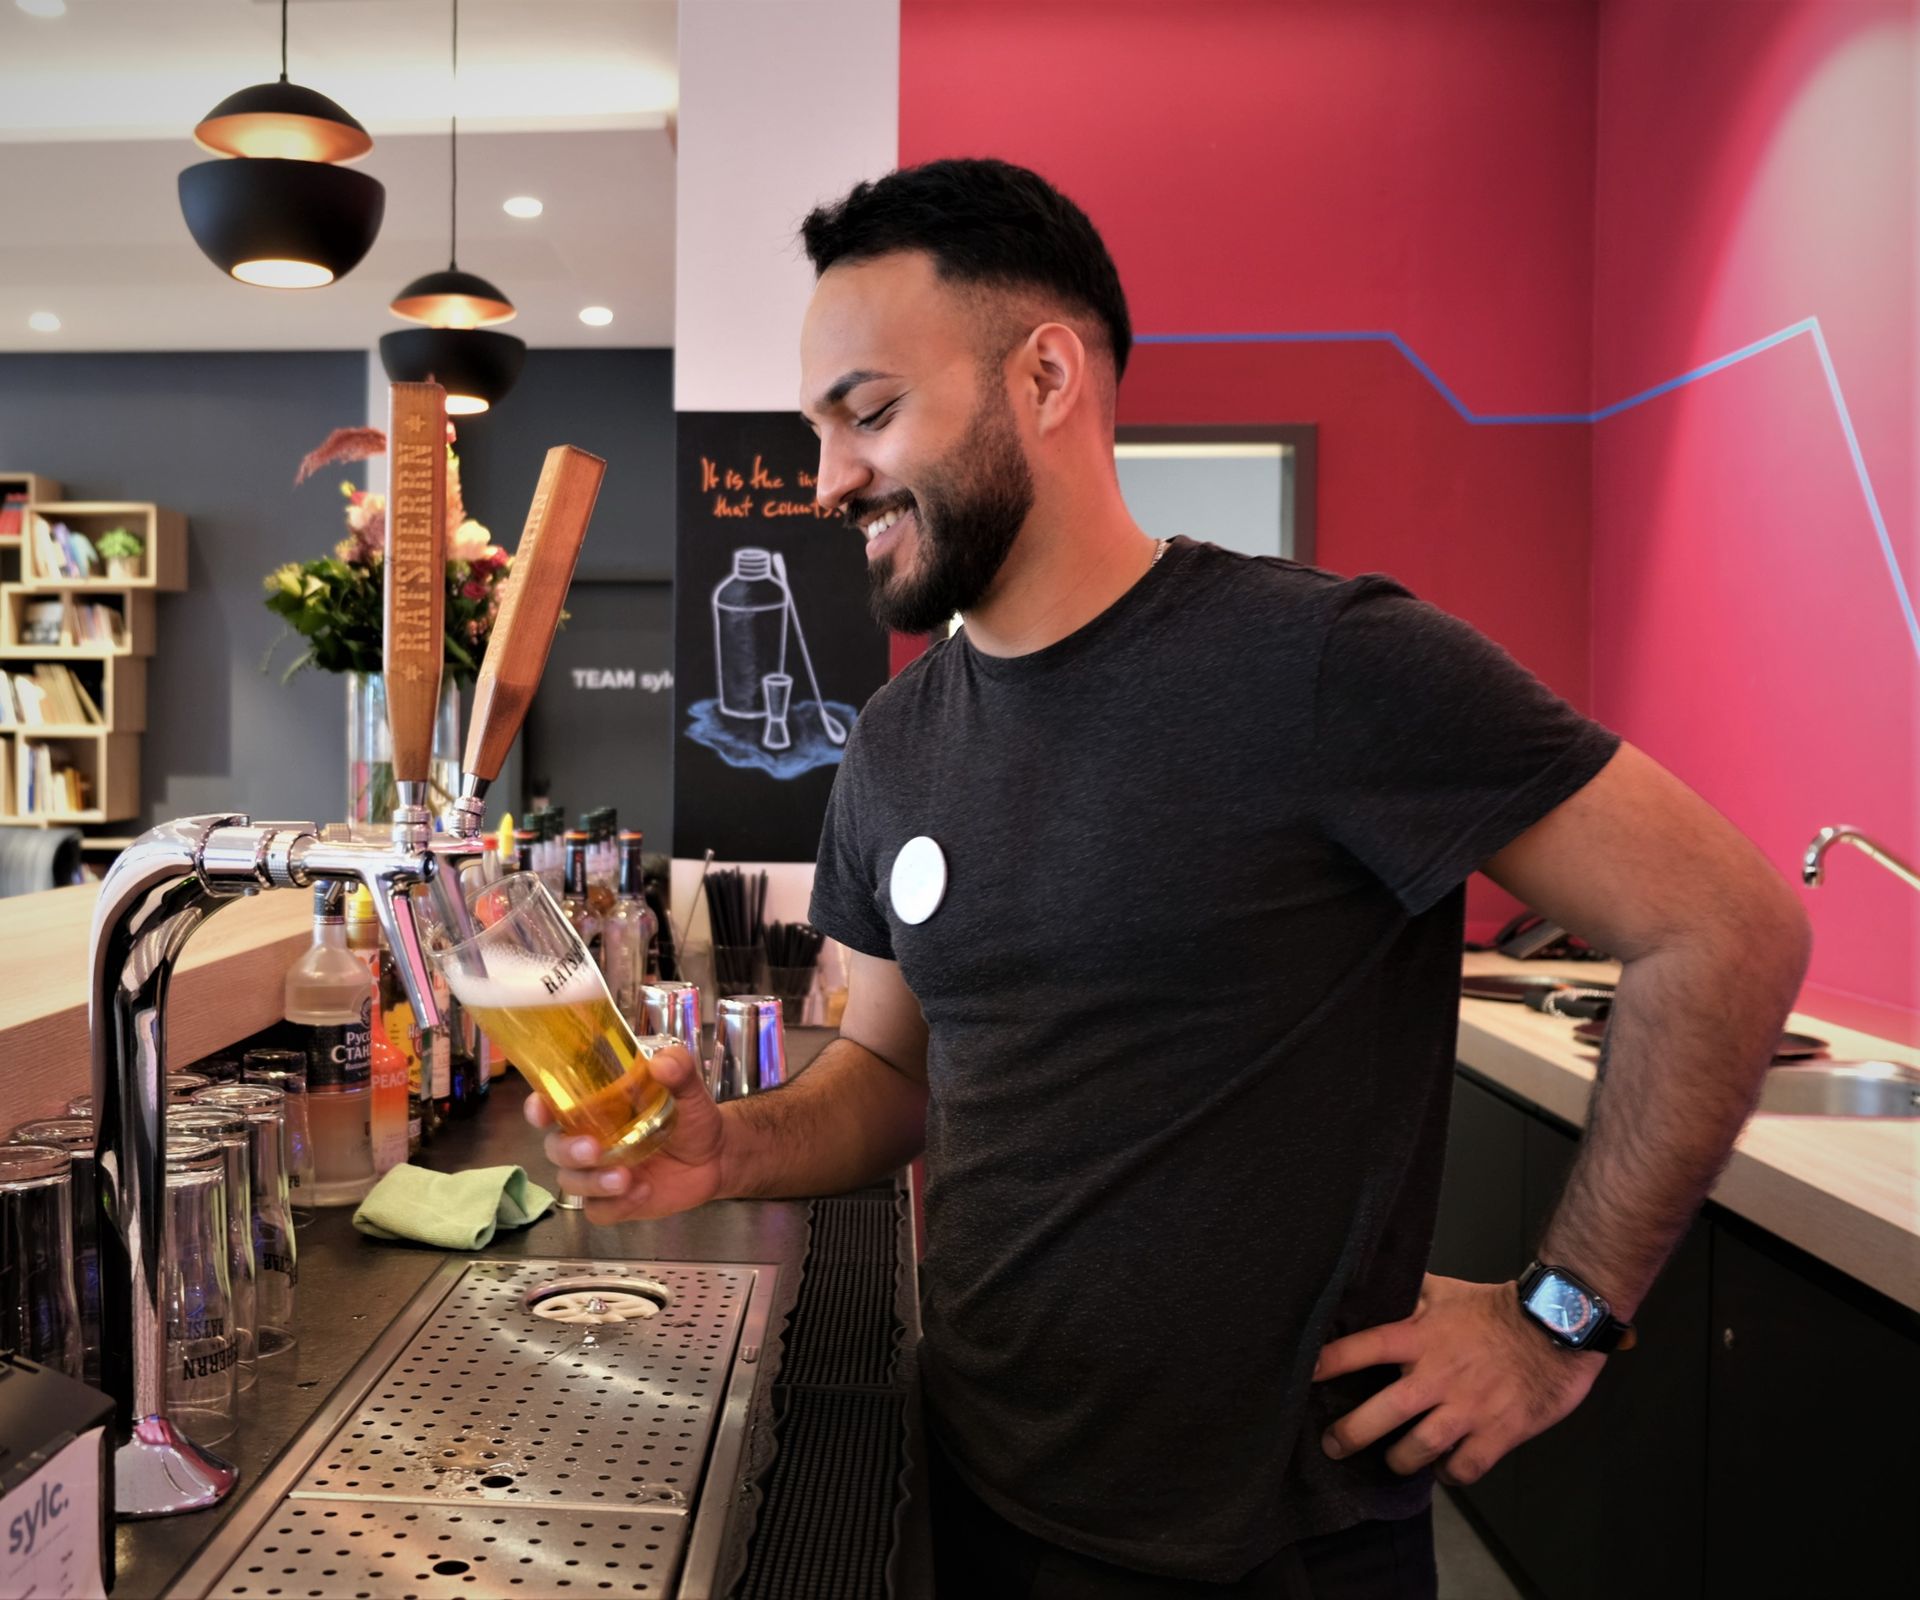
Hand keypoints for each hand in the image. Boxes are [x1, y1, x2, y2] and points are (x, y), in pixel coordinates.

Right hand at [523, 1044, 728, 1223]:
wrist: (717, 1155)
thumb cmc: (690, 1116)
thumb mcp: (689, 1088)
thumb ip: (678, 1070)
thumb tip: (663, 1064)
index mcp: (596, 1107)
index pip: (554, 1104)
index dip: (539, 1107)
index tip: (541, 1109)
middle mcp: (589, 1139)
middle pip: (555, 1148)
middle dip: (568, 1151)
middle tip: (593, 1150)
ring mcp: (600, 1173)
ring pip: (572, 1182)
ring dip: (593, 1182)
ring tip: (625, 1178)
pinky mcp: (615, 1202)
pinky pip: (599, 1211)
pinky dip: (616, 1205)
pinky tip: (643, 1191)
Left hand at [1313, 1273, 1604, 1484]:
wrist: (1556, 1327)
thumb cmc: (1495, 1308)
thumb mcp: (1444, 1290)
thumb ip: (1407, 1293)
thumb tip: (1369, 1283)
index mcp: (1419, 1337)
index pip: (1362, 1348)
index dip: (1329, 1363)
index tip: (1305, 1376)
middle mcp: (1437, 1376)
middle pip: (1381, 1413)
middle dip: (1350, 1434)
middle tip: (1332, 1445)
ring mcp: (1467, 1408)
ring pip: (1417, 1449)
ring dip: (1398, 1460)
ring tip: (1392, 1460)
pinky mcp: (1498, 1433)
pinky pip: (1463, 1469)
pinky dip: (1449, 1474)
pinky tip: (1443, 1468)